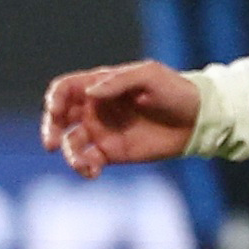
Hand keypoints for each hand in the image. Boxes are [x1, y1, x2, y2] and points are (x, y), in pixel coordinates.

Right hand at [40, 59, 203, 174]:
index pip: (65, 89)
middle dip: (51, 129)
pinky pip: (89, 161)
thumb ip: (118, 82)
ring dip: (71, 155)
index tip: (56, 112)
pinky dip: (85, 167)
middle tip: (51, 143)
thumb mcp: (149, 76)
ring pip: (72, 143)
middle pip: (60, 117)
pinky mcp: (113, 152)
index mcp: (100, 84)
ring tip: (86, 165)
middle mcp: (96, 108)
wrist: (197, 119)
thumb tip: (90, 93)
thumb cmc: (174, 91)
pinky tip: (93, 172)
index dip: (55, 99)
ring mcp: (103, 131)